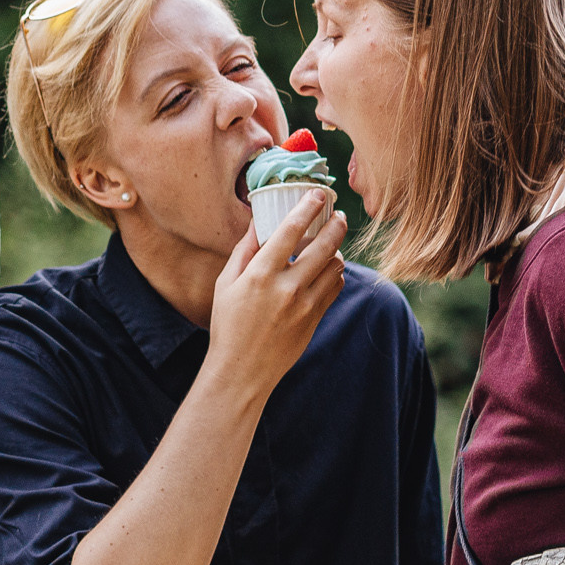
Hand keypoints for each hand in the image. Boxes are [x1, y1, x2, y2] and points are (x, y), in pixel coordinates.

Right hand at [205, 189, 346, 395]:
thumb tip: (259, 222)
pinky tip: (328, 269)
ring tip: (332, 243)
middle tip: (337, 214)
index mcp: (260, 274)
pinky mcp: (315, 319)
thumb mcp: (226, 284)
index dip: (307, 207)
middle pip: (323, 245)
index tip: (316, 194)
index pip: (290, 230)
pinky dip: (335, 273)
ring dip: (336, 250)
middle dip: (335, 224)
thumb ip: (244, 251)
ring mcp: (305, 305)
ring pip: (335, 267)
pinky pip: (335, 287)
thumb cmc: (228, 325)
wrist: (242, 370)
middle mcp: (286, 287)